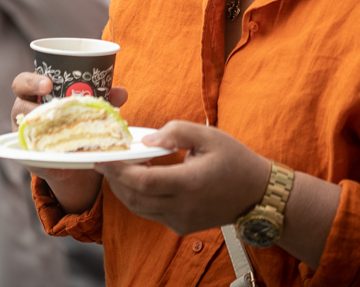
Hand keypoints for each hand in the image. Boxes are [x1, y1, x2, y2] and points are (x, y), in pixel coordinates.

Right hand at [10, 72, 128, 212]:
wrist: (71, 157)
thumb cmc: (75, 123)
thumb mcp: (87, 109)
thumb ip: (101, 98)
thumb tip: (120, 93)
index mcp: (34, 97)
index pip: (23, 83)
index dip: (32, 81)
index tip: (49, 82)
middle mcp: (26, 114)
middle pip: (19, 102)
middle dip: (32, 101)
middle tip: (50, 98)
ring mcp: (27, 137)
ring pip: (27, 130)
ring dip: (43, 130)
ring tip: (64, 133)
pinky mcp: (32, 158)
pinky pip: (35, 157)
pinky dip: (50, 159)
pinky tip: (65, 161)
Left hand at [94, 120, 268, 236]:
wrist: (257, 194)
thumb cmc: (235, 160)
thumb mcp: (209, 135)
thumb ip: (176, 132)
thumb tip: (147, 140)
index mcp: (189, 184)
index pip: (142, 182)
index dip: (118, 171)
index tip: (102, 157)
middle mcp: (182, 207)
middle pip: (134, 197)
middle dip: (114, 179)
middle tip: (103, 161)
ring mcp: (181, 220)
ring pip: (139, 209)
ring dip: (124, 190)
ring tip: (116, 169)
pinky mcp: (182, 227)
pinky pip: (151, 213)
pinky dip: (139, 198)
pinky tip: (139, 180)